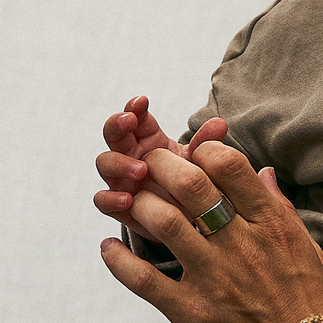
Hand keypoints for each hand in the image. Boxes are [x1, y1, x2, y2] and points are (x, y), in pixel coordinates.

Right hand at [92, 96, 230, 239]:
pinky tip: (128, 200)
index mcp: (148, 139)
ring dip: (119, 162)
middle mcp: (130, 155)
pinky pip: (102, 200)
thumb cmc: (191, 184)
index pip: (135, 117)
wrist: (189, 220)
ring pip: (105, 163)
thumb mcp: (198, 162)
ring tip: (141, 170)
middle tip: (129, 121)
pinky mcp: (118, 207)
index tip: (142, 102)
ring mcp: (121, 180)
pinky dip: (111, 198)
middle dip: (117, 124)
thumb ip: (205, 143)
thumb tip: (220, 124)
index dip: (134, 107)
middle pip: (113, 134)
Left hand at [98, 138, 322, 322]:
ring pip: (163, 223)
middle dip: (162, 164)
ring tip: (132, 203)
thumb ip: (280, 210)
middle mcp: (241, 246)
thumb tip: (262, 174)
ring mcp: (214, 280)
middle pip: (190, 186)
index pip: (230, 166)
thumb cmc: (310, 307)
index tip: (193, 152)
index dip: (204, 149)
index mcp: (272, 226)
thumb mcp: (308, 250)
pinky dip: (118, 261)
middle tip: (149, 163)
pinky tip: (108, 249)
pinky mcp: (192, 314)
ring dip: (139, 206)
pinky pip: (143, 280)